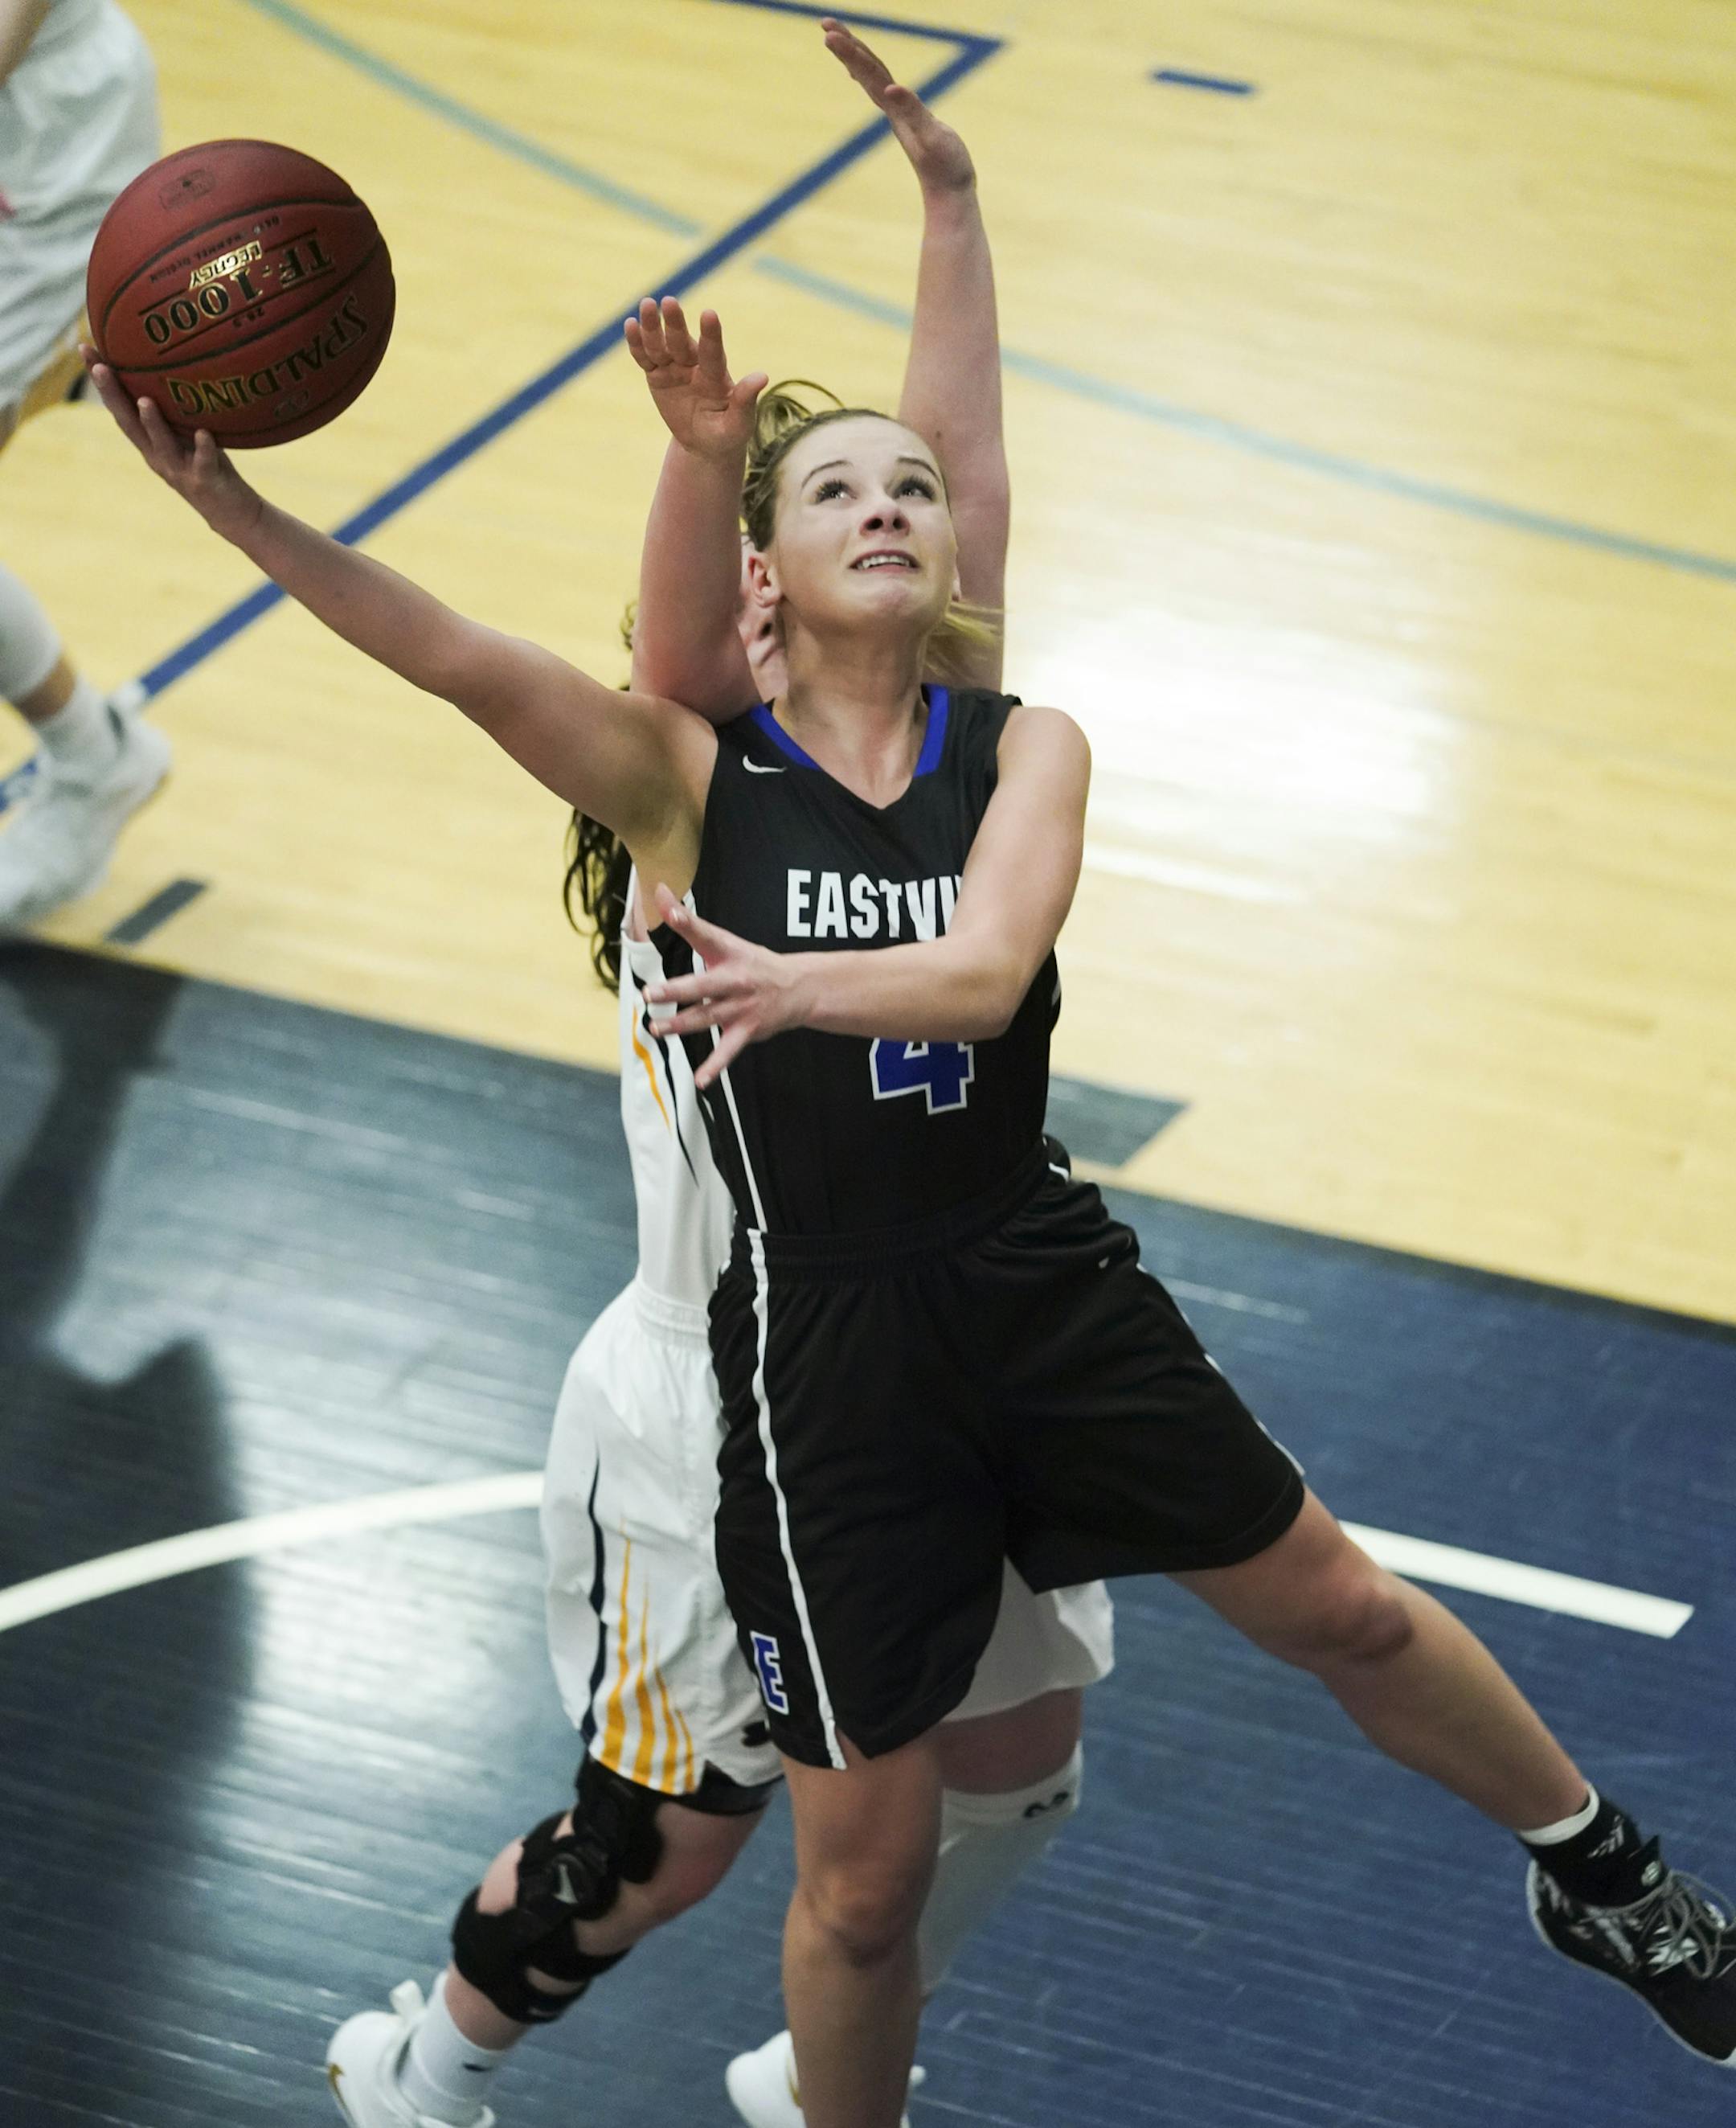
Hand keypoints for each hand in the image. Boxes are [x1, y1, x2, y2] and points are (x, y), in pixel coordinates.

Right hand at [81, 349, 263, 544]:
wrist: (232, 513)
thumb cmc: (208, 466)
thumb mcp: (187, 434)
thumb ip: (176, 409)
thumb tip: (175, 362)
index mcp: (149, 442)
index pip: (120, 407)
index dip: (101, 381)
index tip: (86, 348)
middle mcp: (157, 456)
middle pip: (129, 424)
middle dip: (113, 395)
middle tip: (100, 367)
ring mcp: (179, 470)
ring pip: (162, 446)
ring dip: (153, 424)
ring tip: (145, 401)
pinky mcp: (204, 482)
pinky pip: (204, 463)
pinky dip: (203, 447)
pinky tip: (203, 433)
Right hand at [624, 300, 766, 465]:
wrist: (705, 445)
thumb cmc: (728, 433)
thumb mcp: (739, 424)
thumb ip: (745, 401)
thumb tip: (763, 376)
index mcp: (717, 375)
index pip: (713, 352)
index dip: (711, 335)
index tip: (709, 314)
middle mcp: (695, 365)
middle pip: (683, 342)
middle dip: (676, 323)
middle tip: (669, 302)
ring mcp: (675, 368)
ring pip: (661, 345)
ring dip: (653, 327)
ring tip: (647, 304)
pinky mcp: (657, 375)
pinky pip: (645, 358)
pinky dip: (637, 343)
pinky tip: (630, 325)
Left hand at [645, 884, 810, 1084]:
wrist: (799, 988)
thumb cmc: (753, 963)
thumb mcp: (724, 940)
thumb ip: (687, 922)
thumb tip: (658, 891)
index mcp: (728, 952)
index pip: (705, 934)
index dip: (686, 920)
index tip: (669, 909)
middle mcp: (735, 979)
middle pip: (702, 985)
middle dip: (675, 991)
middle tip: (649, 995)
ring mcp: (741, 1007)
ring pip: (707, 1017)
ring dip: (681, 1025)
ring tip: (656, 1029)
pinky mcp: (747, 1030)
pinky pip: (727, 1051)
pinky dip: (714, 1067)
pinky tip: (700, 1081)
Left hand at [822, 17, 975, 193]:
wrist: (950, 194)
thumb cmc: (945, 167)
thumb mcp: (931, 136)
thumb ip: (911, 112)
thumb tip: (890, 90)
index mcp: (894, 109)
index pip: (869, 74)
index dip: (851, 52)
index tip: (828, 33)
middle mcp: (891, 109)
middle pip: (865, 70)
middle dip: (846, 45)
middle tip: (825, 22)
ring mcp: (898, 114)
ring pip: (872, 77)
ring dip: (855, 56)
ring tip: (837, 38)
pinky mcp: (909, 118)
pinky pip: (885, 90)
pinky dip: (871, 76)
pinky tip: (865, 74)